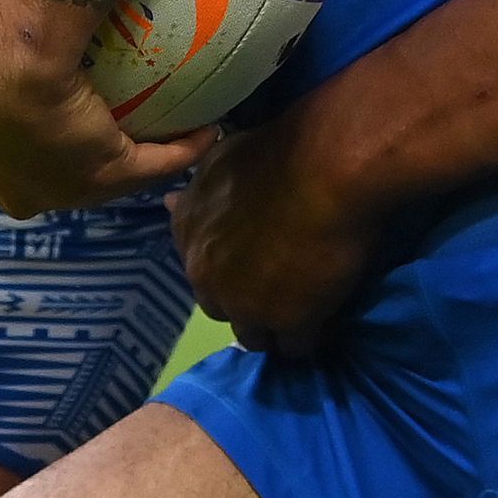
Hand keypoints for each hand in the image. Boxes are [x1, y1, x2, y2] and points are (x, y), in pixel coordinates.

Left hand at [0, 0, 209, 217]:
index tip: (24, 126)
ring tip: (165, 132)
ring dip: (134, 160)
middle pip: (46, 182)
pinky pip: (156, 164)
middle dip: (67, 170)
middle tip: (92, 135)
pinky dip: (181, 150)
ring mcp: (66, 182)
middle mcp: (18, 183)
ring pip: (106, 177)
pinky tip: (206, 129)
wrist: (2, 62)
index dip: (4, 149)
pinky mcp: (108, 171)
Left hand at [169, 114, 381, 354]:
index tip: (252, 263)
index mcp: (190, 234)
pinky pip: (296, 346)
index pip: (199, 270)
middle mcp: (207, 275)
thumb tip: (169, 203)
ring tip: (304, 308)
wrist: (325, 169)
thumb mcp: (221, 159)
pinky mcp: (288, 321)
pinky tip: (328, 318)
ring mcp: (246, 304)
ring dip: (274, 325)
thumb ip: (197, 190)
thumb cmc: (278, 151)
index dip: (227, 269)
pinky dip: (312, 333)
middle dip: (245, 301)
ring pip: (254, 336)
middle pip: (222, 308)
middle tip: (280, 284)